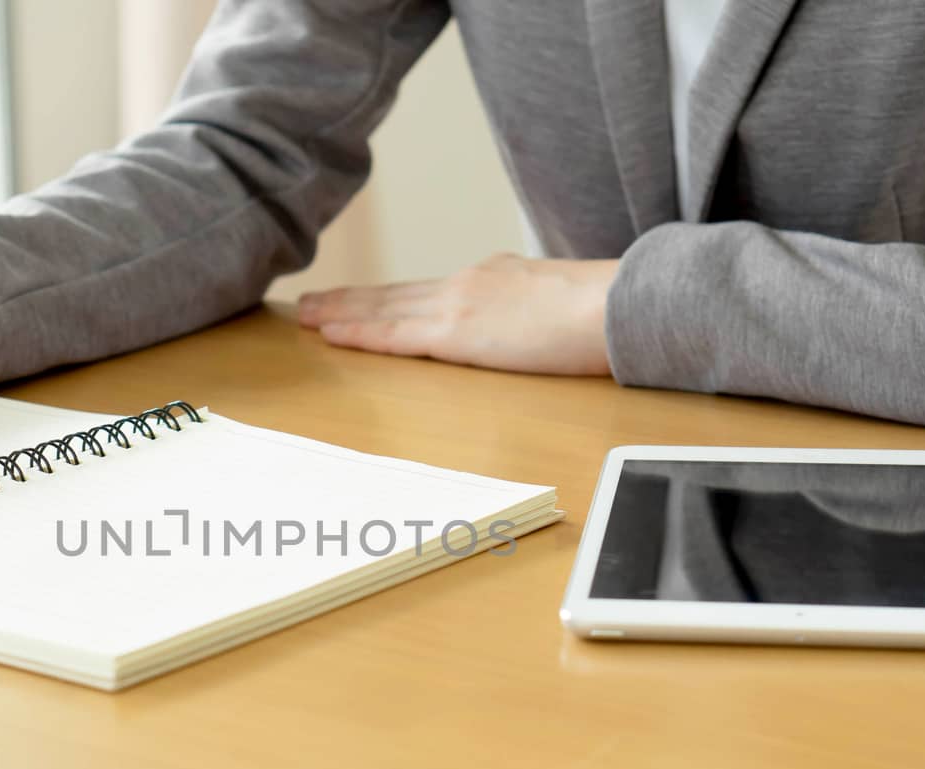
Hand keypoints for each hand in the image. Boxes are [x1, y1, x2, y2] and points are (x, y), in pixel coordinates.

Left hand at [297, 253, 619, 375]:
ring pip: (385, 309)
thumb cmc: (607, 314)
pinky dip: (358, 332)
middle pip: (396, 294)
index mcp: (495, 279)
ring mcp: (459, 304)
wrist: (619, 305)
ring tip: (305, 315)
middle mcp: (469, 283)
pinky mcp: (457, 332)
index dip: (390, 296)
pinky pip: (393, 334)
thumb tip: (529, 331)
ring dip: (341, 312)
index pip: (430, 291)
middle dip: (352, 299)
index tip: (362, 298)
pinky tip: (329, 333)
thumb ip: (535, 316)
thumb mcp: (563, 308)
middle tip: (311, 302)